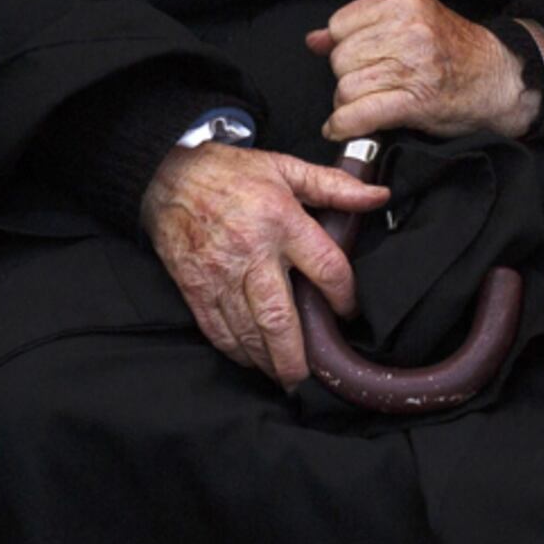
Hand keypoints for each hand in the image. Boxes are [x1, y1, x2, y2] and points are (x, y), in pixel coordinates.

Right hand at [141, 143, 390, 383]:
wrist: (167, 177)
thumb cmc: (229, 173)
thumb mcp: (285, 168)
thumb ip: (334, 185)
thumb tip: (377, 196)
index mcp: (280, 221)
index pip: (325, 268)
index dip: (343, 296)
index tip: (347, 311)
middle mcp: (251, 252)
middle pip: (279, 317)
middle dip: (296, 355)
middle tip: (309, 376)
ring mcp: (219, 274)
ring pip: (248, 332)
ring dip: (268, 360)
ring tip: (284, 376)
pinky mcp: (195, 287)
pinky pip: (217, 330)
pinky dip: (236, 351)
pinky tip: (251, 359)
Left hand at [310, 0, 537, 143]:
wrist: (501, 81)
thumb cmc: (458, 53)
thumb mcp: (415, 23)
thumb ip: (364, 26)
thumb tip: (314, 39)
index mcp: (407, 5)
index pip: (342, 23)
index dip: (342, 44)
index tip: (355, 57)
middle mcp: (409, 32)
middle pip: (341, 57)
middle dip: (347, 75)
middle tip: (369, 83)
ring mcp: (412, 67)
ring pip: (346, 87)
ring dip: (349, 103)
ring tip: (367, 104)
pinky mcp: (414, 101)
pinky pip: (359, 114)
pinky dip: (344, 125)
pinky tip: (342, 128)